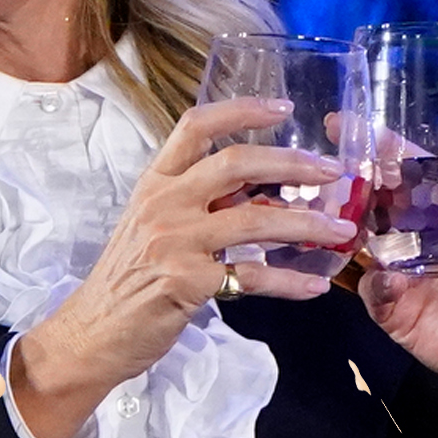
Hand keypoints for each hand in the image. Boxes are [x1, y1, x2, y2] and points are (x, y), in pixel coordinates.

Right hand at [12, 98, 358, 437]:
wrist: (95, 331)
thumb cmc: (130, 279)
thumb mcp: (157, 227)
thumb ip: (202, 205)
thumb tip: (266, 196)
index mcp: (156, 182)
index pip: (196, 127)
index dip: (242, 111)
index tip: (284, 107)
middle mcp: (164, 203)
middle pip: (236, 164)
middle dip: (292, 163)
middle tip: (333, 171)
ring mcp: (175, 241)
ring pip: (255, 220)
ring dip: (306, 224)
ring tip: (342, 230)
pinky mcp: (188, 281)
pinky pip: (252, 277)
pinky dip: (289, 282)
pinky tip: (315, 285)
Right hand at [360, 147, 437, 437]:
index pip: (410, 169)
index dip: (384, 144)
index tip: (349, 117)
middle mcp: (416, 234)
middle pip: (377, 198)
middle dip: (353, 176)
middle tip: (336, 156)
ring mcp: (401, 271)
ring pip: (364, 241)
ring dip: (352, 223)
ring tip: (347, 206)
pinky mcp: (395, 310)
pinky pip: (375, 291)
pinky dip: (379, 283)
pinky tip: (390, 276)